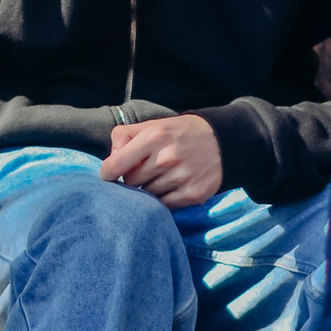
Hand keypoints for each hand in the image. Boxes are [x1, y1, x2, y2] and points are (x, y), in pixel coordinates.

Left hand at [101, 115, 222, 207]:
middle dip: (132, 179)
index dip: (107, 173)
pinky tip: (169, 188)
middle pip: (131, 181)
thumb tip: (111, 159)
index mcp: (153, 137)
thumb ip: (125, 136)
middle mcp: (166, 158)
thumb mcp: (153, 125)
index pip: (116, 164)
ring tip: (159, 178)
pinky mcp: (192, 194)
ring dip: (147, 190)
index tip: (108, 176)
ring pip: (146, 195)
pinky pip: (163, 206)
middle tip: (143, 172)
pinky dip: (162, 200)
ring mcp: (180, 177)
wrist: (223, 142)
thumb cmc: (181, 133)